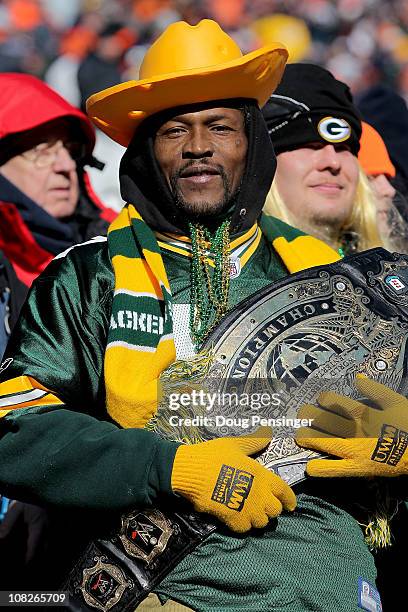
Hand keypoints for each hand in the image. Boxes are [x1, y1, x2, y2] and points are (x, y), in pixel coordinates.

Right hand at [171, 427, 295, 531]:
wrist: (193, 471)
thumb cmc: (214, 455)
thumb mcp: (235, 444)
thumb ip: (253, 442)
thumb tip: (268, 434)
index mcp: (261, 474)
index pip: (284, 491)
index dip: (290, 499)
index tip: (291, 505)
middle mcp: (258, 493)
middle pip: (275, 510)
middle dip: (271, 508)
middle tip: (263, 505)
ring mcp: (246, 508)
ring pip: (261, 522)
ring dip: (258, 518)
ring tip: (251, 513)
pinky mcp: (232, 519)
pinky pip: (245, 529)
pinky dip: (244, 526)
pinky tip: (238, 518)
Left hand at [295, 376, 407, 477]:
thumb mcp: (395, 402)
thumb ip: (375, 390)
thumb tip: (358, 378)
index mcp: (363, 413)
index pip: (336, 402)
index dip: (325, 399)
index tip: (319, 399)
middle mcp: (355, 430)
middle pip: (326, 421)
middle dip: (310, 417)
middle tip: (300, 415)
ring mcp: (355, 450)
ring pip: (326, 441)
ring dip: (310, 438)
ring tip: (298, 436)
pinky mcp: (360, 468)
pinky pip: (338, 469)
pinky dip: (324, 469)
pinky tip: (310, 468)